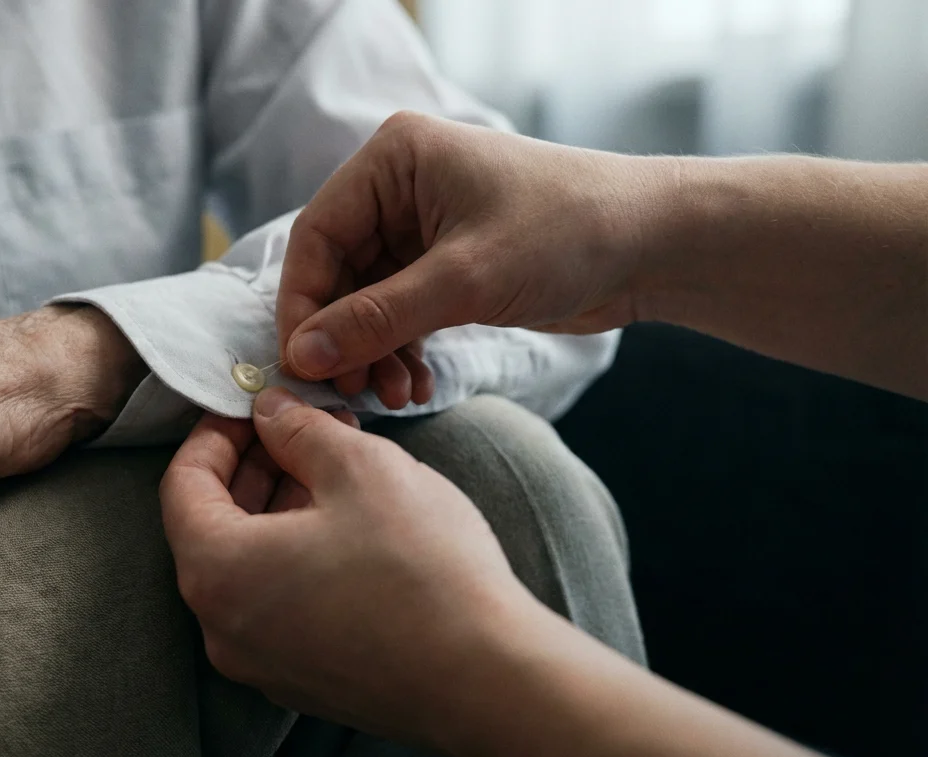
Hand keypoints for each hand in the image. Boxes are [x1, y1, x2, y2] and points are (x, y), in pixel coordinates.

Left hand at [159, 386, 535, 753]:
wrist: (487, 678)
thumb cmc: (421, 570)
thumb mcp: (358, 467)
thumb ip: (297, 429)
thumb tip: (268, 411)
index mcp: (217, 571)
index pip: (182, 484)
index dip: (216, 434)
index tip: (255, 405)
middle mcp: (223, 628)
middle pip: (213, 526)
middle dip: (256, 467)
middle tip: (304, 428)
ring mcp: (261, 663)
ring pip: (249, 565)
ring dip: (281, 509)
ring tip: (338, 469)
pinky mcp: (304, 680)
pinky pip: (279, 604)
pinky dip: (298, 557)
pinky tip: (352, 526)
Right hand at [277, 111, 659, 381]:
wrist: (656, 246)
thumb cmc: (568, 232)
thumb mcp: (464, 279)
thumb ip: (376, 319)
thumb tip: (301, 358)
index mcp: (395, 159)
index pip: (317, 234)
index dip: (303, 303)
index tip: (301, 363)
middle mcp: (401, 186)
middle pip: (337, 272)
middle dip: (344, 337)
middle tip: (348, 391)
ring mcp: (423, 227)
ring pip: (367, 300)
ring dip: (373, 352)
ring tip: (393, 396)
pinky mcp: (447, 265)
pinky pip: (400, 313)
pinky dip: (401, 351)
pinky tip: (415, 387)